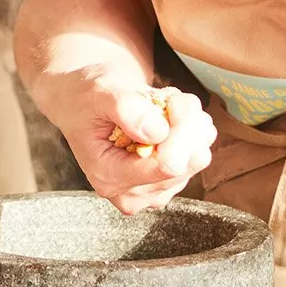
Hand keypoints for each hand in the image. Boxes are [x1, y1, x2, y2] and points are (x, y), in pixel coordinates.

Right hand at [49, 74, 213, 214]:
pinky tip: (170, 117)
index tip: (171, 102)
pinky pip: (199, 153)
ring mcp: (154, 190)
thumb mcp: (99, 92)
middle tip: (169, 98)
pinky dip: (193, 129)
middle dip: (186, 123)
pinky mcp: (170, 181)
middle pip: (187, 163)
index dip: (179, 130)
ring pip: (198, 156)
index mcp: (108, 177)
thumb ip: (125, 109)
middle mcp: (132, 193)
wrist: (86, 102)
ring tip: (164, 105)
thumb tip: (157, 132)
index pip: (167, 166)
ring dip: (190, 123)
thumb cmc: (87, 98)